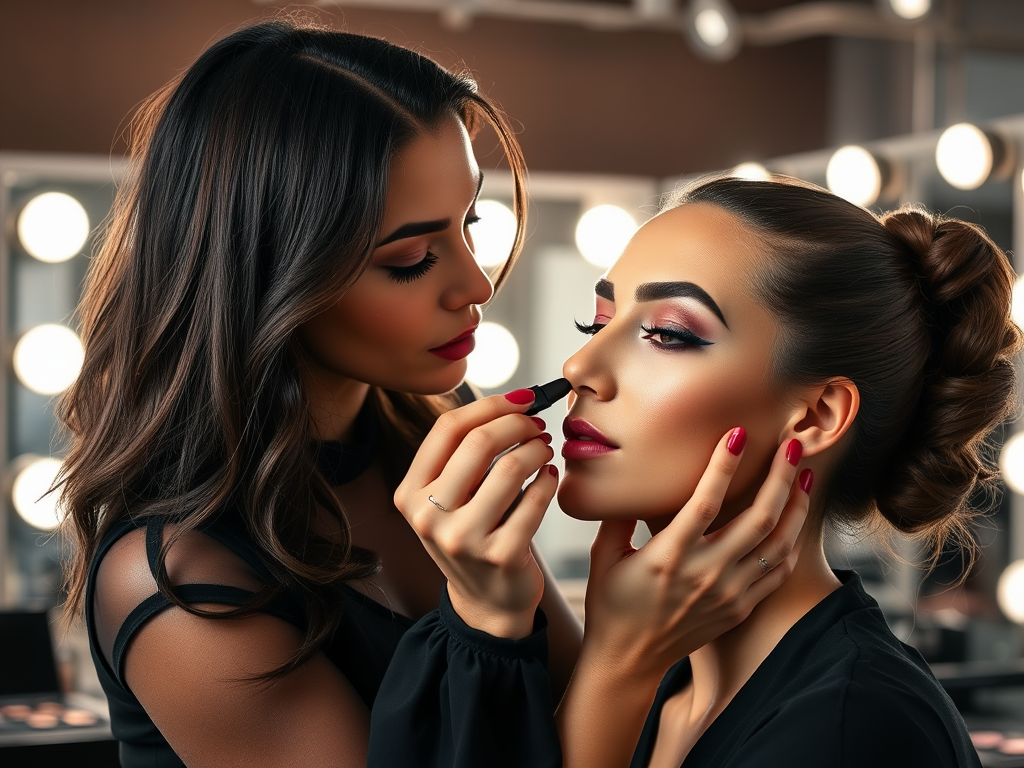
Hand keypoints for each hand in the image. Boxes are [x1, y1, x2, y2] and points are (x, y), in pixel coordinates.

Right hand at [394, 389, 558, 638]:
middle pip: (478, 442)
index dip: (490, 405)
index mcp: (409, 494)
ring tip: (544, 450)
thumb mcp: (447, 499)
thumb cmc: (472, 536)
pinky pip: (535, 500)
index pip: (447, 428)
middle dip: (517, 423)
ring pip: (510, 468)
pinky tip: (549, 479)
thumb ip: (461, 455)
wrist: (487, 603)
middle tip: (537, 425)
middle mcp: (428, 517)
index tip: (520, 399)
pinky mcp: (501, 556)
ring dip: (537, 449)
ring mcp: (464, 539)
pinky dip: (548, 481)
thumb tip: (507, 402)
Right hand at [581, 428, 810, 676]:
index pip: (705, 503)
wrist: (629, 659)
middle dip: (779, 475)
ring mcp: (728, 594)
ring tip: (802, 474)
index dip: (724, 466)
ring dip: (795, 505)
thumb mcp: (603, 557)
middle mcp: (705, 574)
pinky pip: (777, 571)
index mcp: (668, 556)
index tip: (737, 433)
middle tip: (792, 443)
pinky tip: (792, 518)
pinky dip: (791, 541)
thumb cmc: (612, 603)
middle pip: (758, 518)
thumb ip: (617, 516)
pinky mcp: (740, 608)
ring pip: (778, 544)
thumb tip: (628, 477)